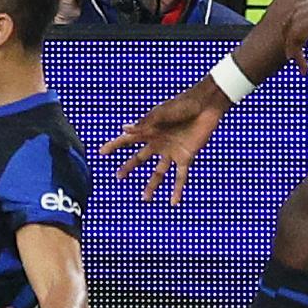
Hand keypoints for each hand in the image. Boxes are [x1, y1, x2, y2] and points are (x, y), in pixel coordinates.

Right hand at [100, 77, 231, 204]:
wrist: (206, 106)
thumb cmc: (183, 104)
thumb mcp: (162, 113)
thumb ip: (145, 123)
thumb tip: (124, 129)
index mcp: (149, 130)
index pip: (128, 139)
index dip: (114, 145)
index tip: (101, 152)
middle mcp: (158, 142)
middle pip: (140, 158)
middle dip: (129, 167)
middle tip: (118, 177)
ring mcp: (172, 151)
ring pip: (159, 172)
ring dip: (152, 186)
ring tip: (145, 198)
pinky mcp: (186, 157)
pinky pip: (180, 177)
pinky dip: (177, 190)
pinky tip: (173, 202)